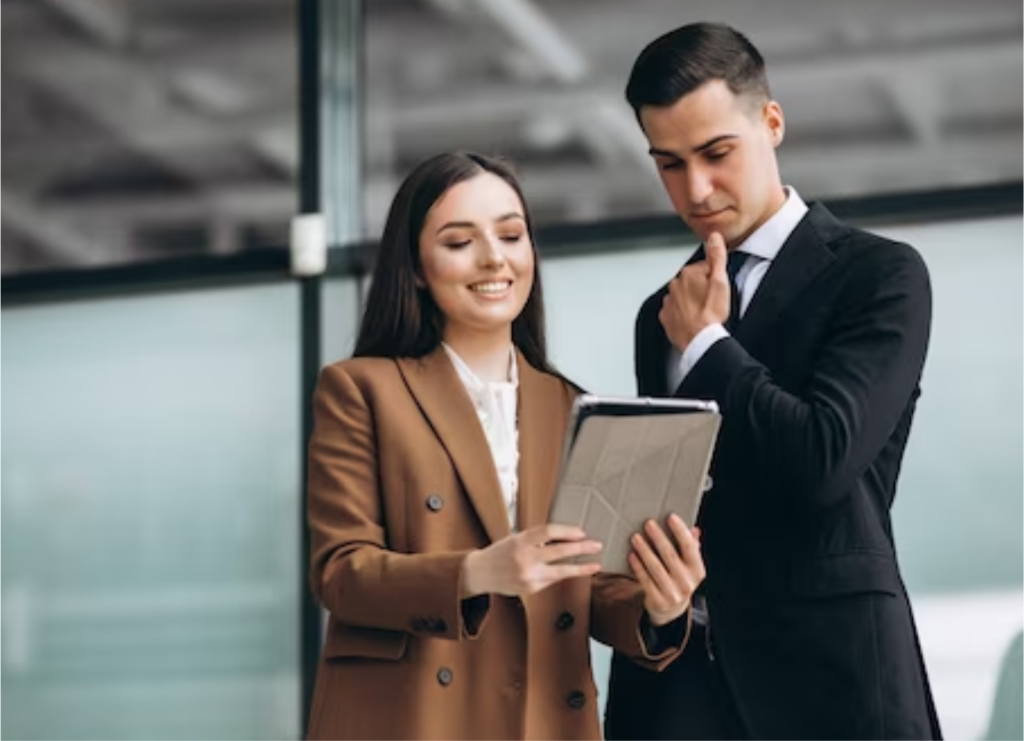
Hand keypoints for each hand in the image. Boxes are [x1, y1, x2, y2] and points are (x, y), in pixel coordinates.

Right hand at [460, 524, 601, 597]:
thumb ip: (537, 539)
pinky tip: (571, 572)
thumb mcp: (516, 539)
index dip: (567, 531)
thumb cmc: (501, 553)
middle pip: (558, 551)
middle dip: (581, 548)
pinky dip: (562, 575)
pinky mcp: (531, 588)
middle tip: (596, 545)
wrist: (481, 573)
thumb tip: (565, 538)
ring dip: (581, 568)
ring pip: (560, 571)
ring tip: (595, 565)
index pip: (548, 532)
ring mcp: (528, 575)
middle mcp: (524, 557)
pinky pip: (552, 580)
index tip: (581, 532)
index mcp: (520, 540)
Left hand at [628, 514, 705, 626]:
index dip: (681, 531)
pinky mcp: (658, 600)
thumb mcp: (689, 566)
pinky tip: (632, 555)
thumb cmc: (679, 579)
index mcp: (697, 571)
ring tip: (635, 538)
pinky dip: (638, 567)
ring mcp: (673, 593)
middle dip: (658, 538)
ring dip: (644, 550)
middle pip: (670, 555)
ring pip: (656, 567)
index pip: (690, 547)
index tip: (671, 517)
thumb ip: (691, 547)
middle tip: (648, 524)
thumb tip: (694, 529)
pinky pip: (645, 580)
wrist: (673, 610)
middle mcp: (687, 583)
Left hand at [658, 231, 730, 350]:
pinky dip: (683, 314)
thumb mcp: (721, 281)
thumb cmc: (711, 313)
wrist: (700, 339)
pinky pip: (675, 312)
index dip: (714, 278)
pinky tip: (693, 320)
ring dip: (691, 301)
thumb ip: (717, 257)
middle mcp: (675, 285)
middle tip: (712, 302)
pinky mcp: (666, 317)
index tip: (718, 290)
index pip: (704, 268)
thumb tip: (714, 237)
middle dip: (701, 289)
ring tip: (703, 312)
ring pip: (683, 296)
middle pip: (692, 282)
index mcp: (689, 273)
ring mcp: (669, 302)